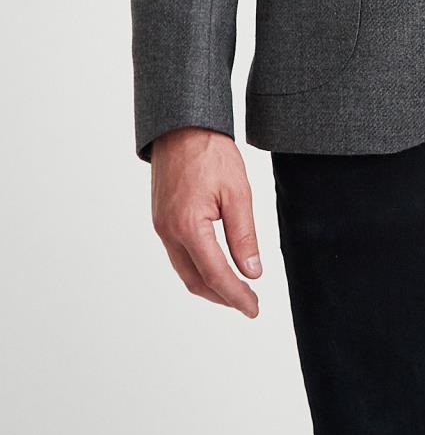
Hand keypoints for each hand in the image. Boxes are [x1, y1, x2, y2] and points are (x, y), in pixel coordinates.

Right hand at [150, 128, 262, 315]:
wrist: (181, 126)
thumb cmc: (211, 152)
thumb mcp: (237, 192)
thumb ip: (244, 236)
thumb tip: (251, 272)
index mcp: (188, 226)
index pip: (215, 274)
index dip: (237, 296)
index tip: (254, 308)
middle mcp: (168, 231)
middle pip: (195, 281)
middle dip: (223, 297)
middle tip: (249, 303)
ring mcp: (161, 227)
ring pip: (184, 271)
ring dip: (209, 285)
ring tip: (236, 290)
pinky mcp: (161, 219)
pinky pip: (178, 255)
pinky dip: (198, 268)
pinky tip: (216, 267)